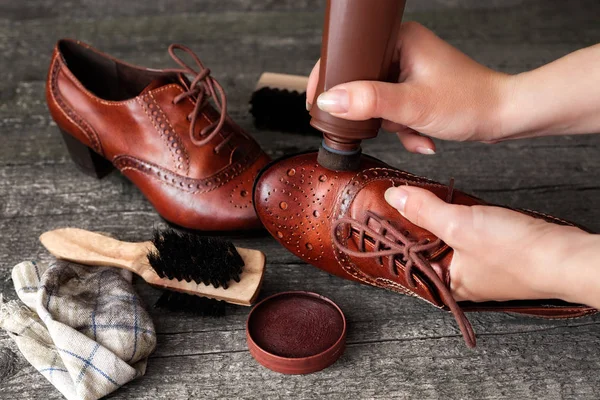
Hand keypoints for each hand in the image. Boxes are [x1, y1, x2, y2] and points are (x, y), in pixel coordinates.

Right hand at [307, 22, 510, 153]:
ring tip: (415, 130)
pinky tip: (422, 137)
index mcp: (398, 39)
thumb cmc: (469, 102)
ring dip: (393, 125)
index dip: (332, 81)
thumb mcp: (412, 105)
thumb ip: (369, 101)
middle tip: (390, 123)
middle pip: (362, 85)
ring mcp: (410, 70)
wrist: (505, 117)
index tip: (321, 106)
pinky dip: (405, 129)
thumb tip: (329, 99)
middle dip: (377, 115)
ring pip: (378, 103)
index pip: (349, 56)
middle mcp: (403, 50)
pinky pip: (395, 111)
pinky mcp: (418, 89)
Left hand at [384, 185, 598, 304]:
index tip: (384, 216)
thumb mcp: (459, 225)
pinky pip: (471, 239)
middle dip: (419, 227)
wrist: (565, 255)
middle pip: (429, 250)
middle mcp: (463, 282)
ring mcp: (483, 271)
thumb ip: (424, 210)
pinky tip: (461, 209)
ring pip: (450, 243)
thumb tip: (395, 197)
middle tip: (403, 203)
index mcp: (447, 284)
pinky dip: (463, 224)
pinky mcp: (500, 257)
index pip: (410, 261)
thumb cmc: (517, 252)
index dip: (397, 237)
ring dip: (442, 223)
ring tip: (427, 202)